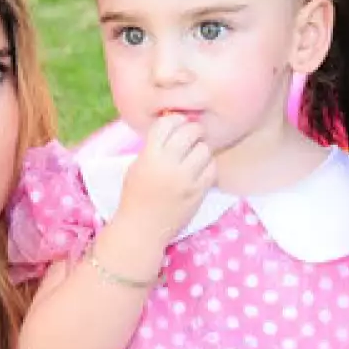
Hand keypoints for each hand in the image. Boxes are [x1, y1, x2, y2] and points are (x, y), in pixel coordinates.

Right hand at [118, 114, 215, 243]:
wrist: (143, 229)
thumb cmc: (136, 196)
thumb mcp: (137, 166)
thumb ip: (153, 146)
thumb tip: (175, 124)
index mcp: (149, 157)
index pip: (167, 124)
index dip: (173, 119)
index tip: (175, 123)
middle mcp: (169, 166)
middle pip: (190, 132)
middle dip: (191, 129)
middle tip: (190, 134)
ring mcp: (187, 180)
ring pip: (204, 149)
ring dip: (200, 148)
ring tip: (193, 154)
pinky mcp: (199, 192)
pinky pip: (212, 168)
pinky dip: (208, 165)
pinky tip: (199, 169)